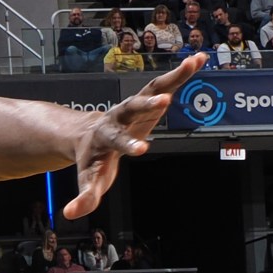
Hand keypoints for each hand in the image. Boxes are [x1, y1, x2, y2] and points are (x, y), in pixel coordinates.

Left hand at [67, 53, 201, 218]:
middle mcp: (118, 117)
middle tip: (164, 101)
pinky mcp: (147, 99)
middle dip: (146, 105)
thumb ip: (84, 196)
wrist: (88, 135)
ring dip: (172, 77)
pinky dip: (183, 72)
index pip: (116, 141)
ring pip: (151, 88)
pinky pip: (166, 83)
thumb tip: (72, 213)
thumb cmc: (93, 159)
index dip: (128, 144)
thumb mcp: (88, 179)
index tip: (143, 149)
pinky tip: (201, 59)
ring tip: (194, 63)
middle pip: (131, 108)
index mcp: (105, 137)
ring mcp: (134, 105)